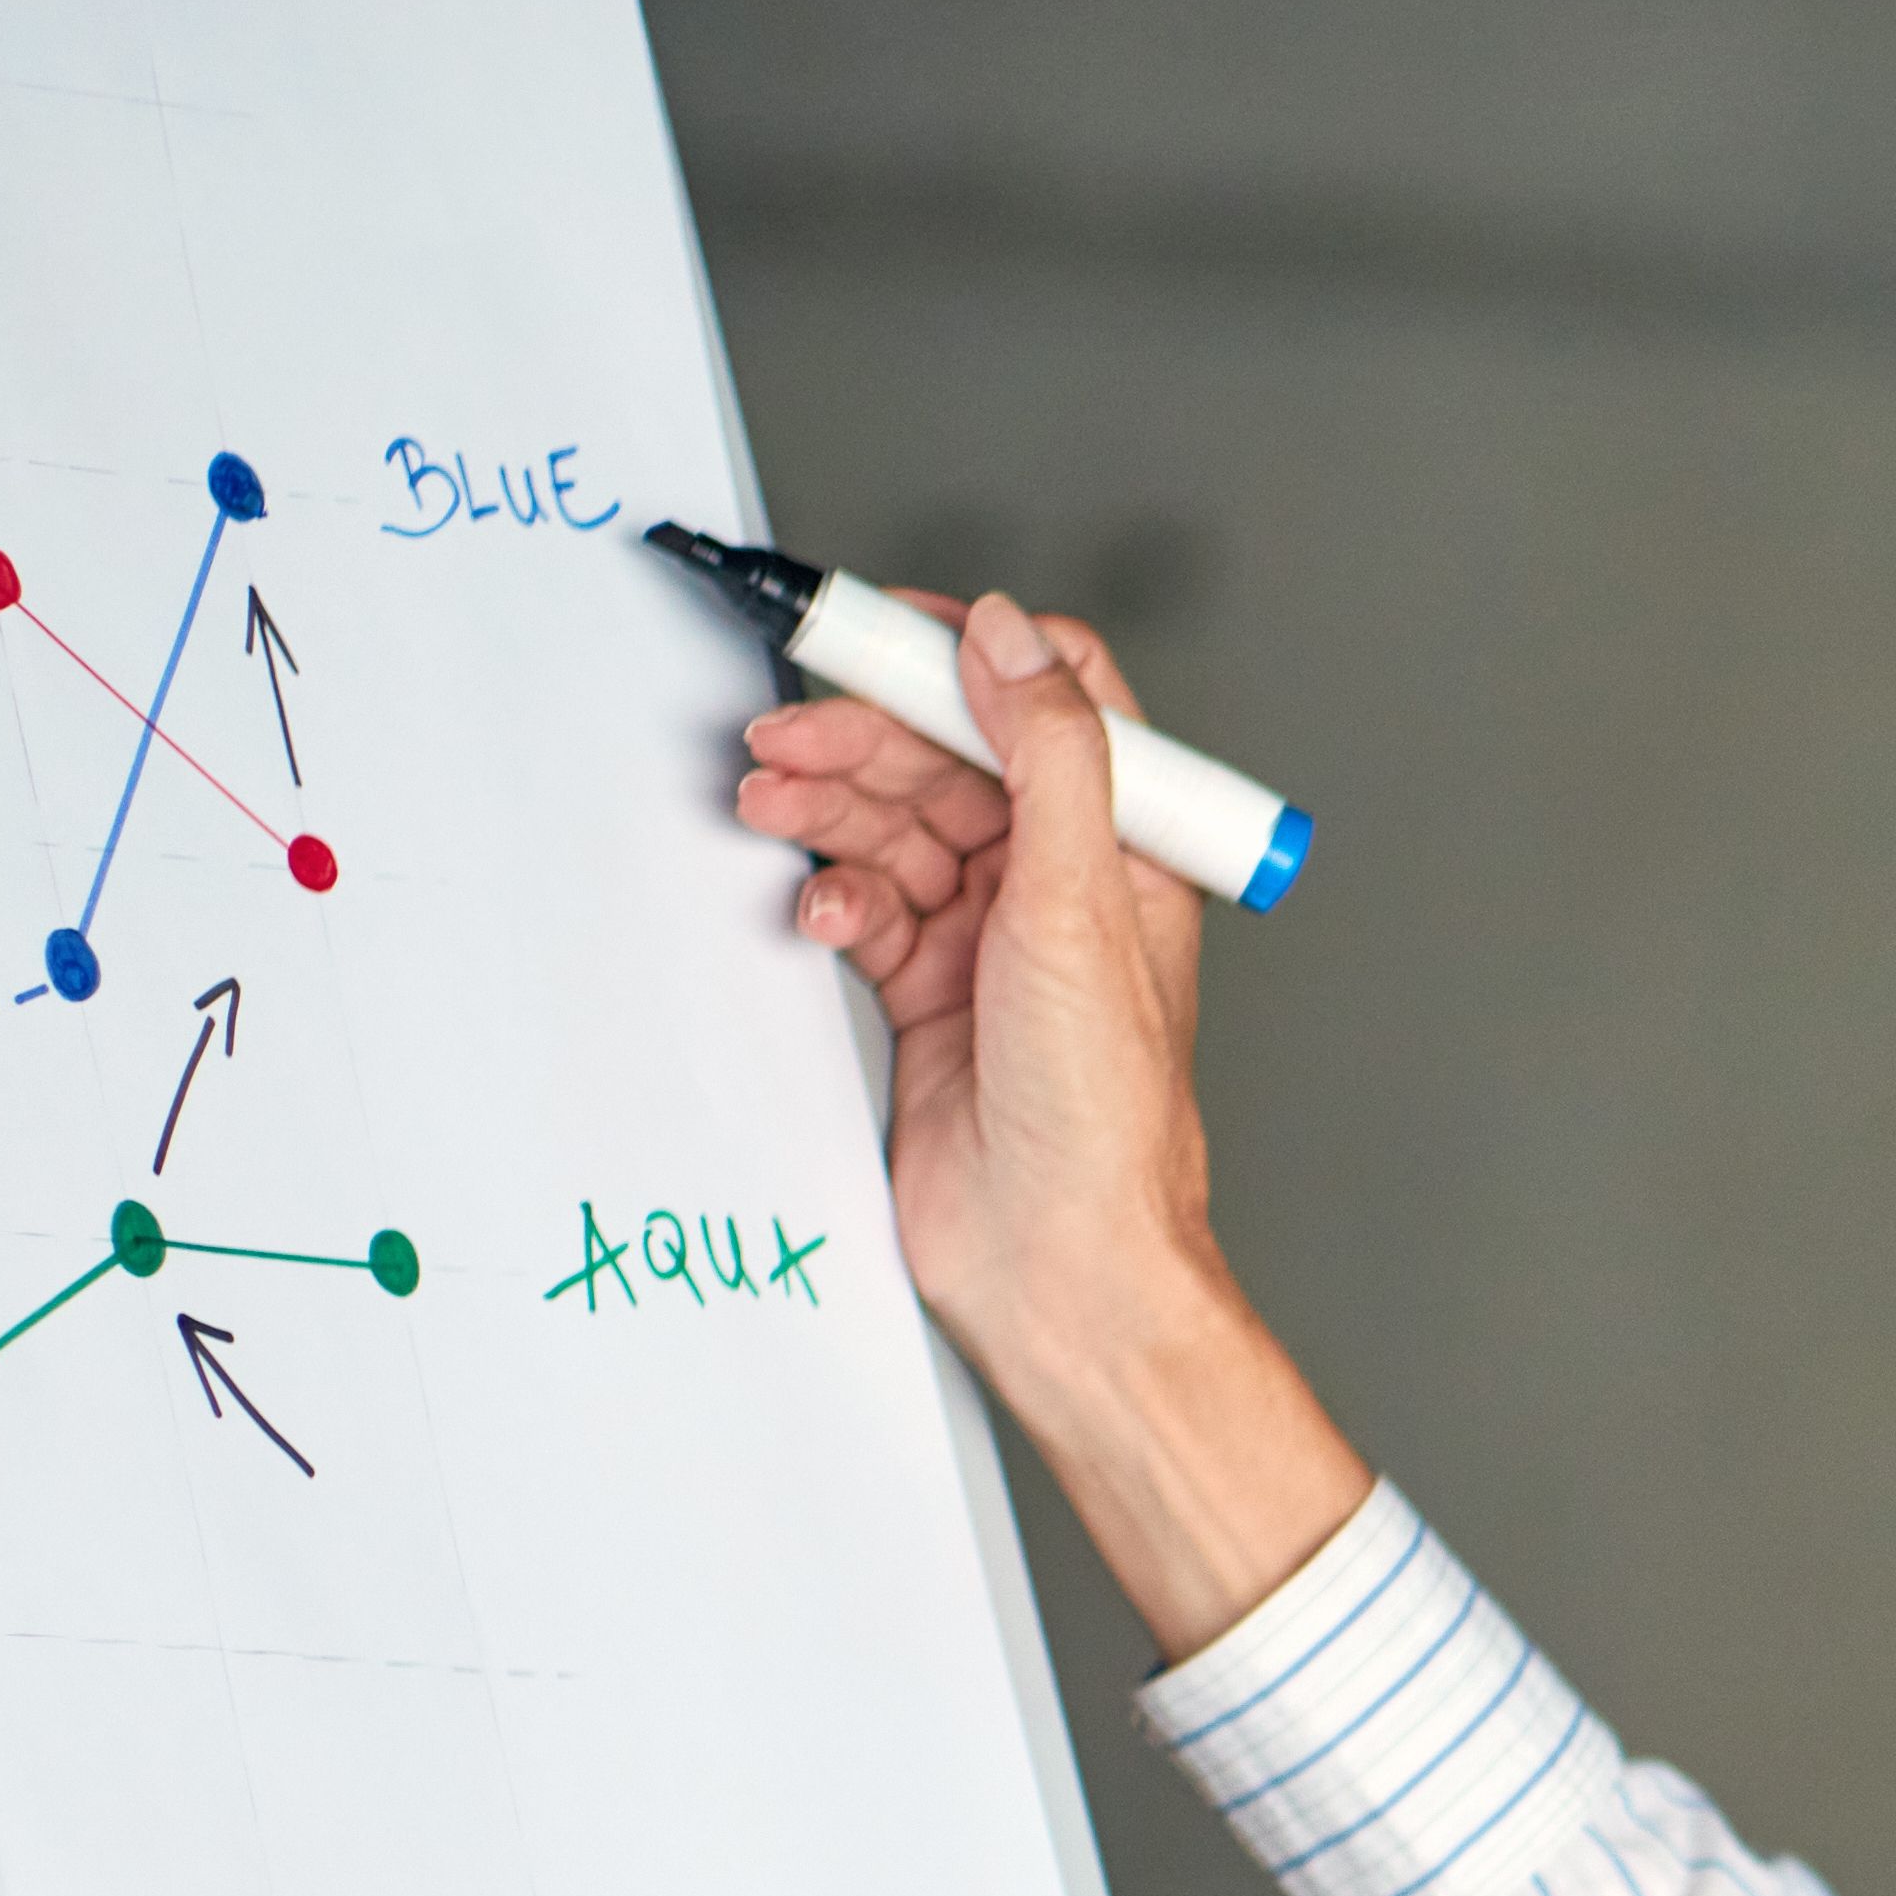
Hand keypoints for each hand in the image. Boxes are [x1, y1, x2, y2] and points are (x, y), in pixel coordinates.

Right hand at [733, 595, 1366, 1656]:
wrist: (1059, 1263)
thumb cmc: (1104, 1117)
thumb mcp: (1081, 903)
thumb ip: (1049, 753)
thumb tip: (1011, 636)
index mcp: (1124, 852)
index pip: (1046, 704)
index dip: (964, 656)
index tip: (883, 633)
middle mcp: (1060, 886)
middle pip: (946, 760)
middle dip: (864, 737)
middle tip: (786, 728)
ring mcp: (990, 939)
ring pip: (894, 829)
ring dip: (829, 807)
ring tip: (770, 796)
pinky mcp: (927, 993)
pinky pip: (865, 907)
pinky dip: (834, 896)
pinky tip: (824, 913)